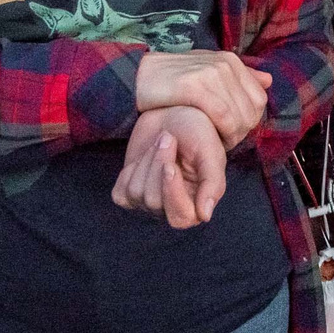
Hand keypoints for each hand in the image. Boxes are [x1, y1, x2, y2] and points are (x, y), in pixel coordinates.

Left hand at [109, 106, 228, 226]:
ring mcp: (148, 204)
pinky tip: (144, 158)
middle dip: (156, 166)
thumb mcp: (211, 154)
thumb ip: (213, 184)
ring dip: (146, 161)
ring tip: (160, 143)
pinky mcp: (129, 195)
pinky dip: (129, 171)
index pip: (180, 217)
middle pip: (153, 202)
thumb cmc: (197, 134)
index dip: (171, 191)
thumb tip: (204, 215)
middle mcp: (172, 210)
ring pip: (136, 193)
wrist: (173, 114)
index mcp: (196, 205)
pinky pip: (121, 193)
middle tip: (168, 139)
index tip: (170, 165)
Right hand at [133, 50, 272, 147]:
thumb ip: (240, 76)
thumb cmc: (173, 79)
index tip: (236, 132)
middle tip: (227, 141)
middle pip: (251, 109)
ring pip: (239, 115)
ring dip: (233, 136)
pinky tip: (213, 140)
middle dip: (243, 131)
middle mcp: (224, 64)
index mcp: (231, 60)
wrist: (138, 76)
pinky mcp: (195, 86)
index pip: (259, 98)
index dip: (251, 120)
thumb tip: (268, 80)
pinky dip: (223, 132)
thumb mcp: (208, 71)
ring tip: (219, 142)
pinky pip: (223, 116)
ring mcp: (210, 74)